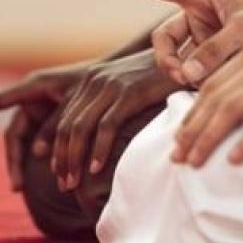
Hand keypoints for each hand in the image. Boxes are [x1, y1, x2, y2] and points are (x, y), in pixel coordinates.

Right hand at [0, 61, 89, 190]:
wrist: (113, 80)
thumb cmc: (95, 86)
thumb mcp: (76, 104)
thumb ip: (56, 126)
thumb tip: (36, 153)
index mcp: (34, 86)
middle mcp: (31, 98)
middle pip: (14, 133)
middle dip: (13, 160)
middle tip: (16, 187)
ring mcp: (39, 110)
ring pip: (24, 141)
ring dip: (23, 163)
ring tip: (20, 187)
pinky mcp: (48, 120)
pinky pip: (36, 141)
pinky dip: (37, 158)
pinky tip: (41, 176)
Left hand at [50, 50, 181, 191]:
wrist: (185, 57)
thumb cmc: (158, 80)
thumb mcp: (126, 89)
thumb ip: (107, 107)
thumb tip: (94, 139)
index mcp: (90, 80)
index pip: (63, 118)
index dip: (57, 149)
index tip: (58, 173)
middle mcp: (94, 80)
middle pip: (67, 126)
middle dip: (62, 159)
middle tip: (64, 185)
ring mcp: (111, 85)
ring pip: (80, 127)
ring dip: (74, 159)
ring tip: (73, 184)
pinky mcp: (130, 92)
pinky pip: (106, 126)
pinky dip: (99, 150)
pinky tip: (96, 170)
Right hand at [97, 0, 242, 85]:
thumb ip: (216, 50)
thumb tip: (185, 76)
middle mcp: (196, 15)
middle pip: (163, 39)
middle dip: (166, 59)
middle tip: (180, 76)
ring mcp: (202, 37)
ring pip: (177, 61)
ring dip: (186, 74)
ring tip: (207, 83)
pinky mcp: (210, 57)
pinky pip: (194, 72)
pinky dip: (199, 82)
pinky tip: (215, 88)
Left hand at [172, 20, 242, 166]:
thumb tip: (239, 96)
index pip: (211, 83)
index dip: (192, 112)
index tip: (180, 136)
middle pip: (214, 98)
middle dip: (191, 129)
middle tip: (176, 156)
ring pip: (232, 109)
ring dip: (209, 138)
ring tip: (195, 161)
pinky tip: (235, 159)